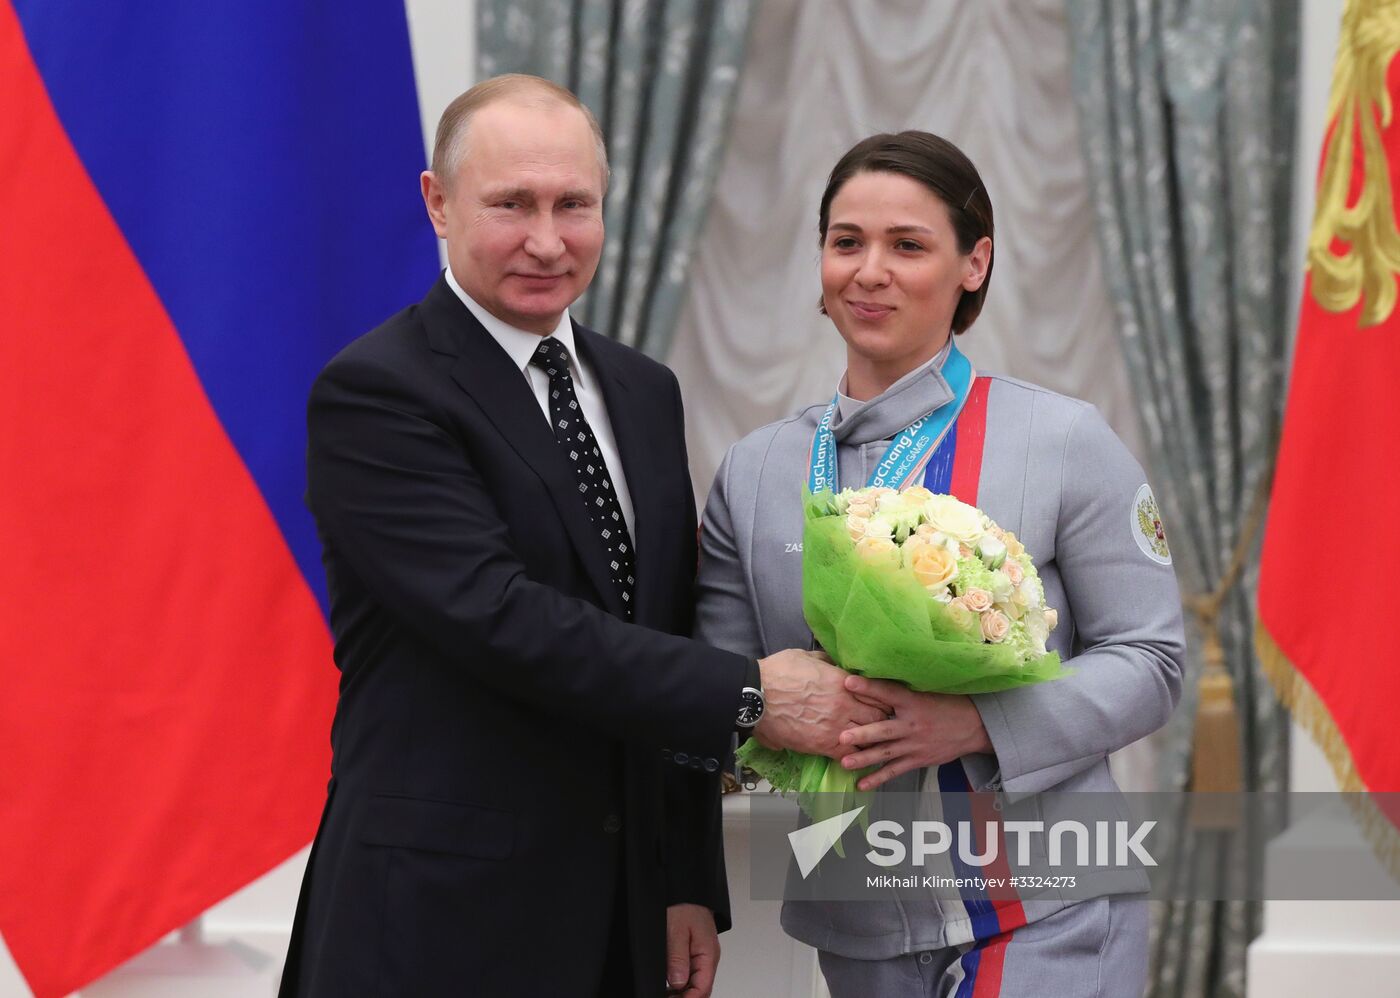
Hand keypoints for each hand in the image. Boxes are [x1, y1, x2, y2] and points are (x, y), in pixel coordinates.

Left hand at [665, 903, 718, 996]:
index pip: (702, 988)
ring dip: (683, 993)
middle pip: (701, 989)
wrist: (686, 890)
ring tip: (666, 994)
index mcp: (708, 954)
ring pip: (696, 984)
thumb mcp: (676, 930)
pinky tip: (669, 987)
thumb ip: (677, 957)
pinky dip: (681, 984)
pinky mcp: (695, 953)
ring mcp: (702, 956)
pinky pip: (691, 974)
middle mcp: (708, 958)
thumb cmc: (684, 904)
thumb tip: (678, 982)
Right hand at [753, 650, 889, 758]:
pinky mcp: (821, 745)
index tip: (881, 701)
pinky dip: (853, 754)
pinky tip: (853, 754)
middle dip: (880, 719)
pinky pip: (848, 754)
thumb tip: (835, 662)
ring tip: (868, 740)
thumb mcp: (806, 656)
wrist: (756, 696)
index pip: (878, 693)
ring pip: (867, 737)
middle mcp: (844, 705)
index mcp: (842, 681)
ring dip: (869, 738)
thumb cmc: (777, 672)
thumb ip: (826, 660)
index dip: (882, 698)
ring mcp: (835, 726)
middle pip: (878, 717)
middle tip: (878, 722)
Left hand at [836, 675, 992, 789]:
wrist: (974, 726)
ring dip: (865, 759)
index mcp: (913, 702)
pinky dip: (878, 778)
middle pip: (885, 730)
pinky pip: (895, 771)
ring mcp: (915, 745)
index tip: (848, 682)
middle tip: (842, 736)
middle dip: (863, 734)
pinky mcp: (918, 760)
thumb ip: (900, 690)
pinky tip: (861, 784)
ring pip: (886, 753)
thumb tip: (871, 677)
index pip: (888, 692)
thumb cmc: (946, 704)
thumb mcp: (926, 691)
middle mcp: (912, 724)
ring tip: (845, 762)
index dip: (869, 687)